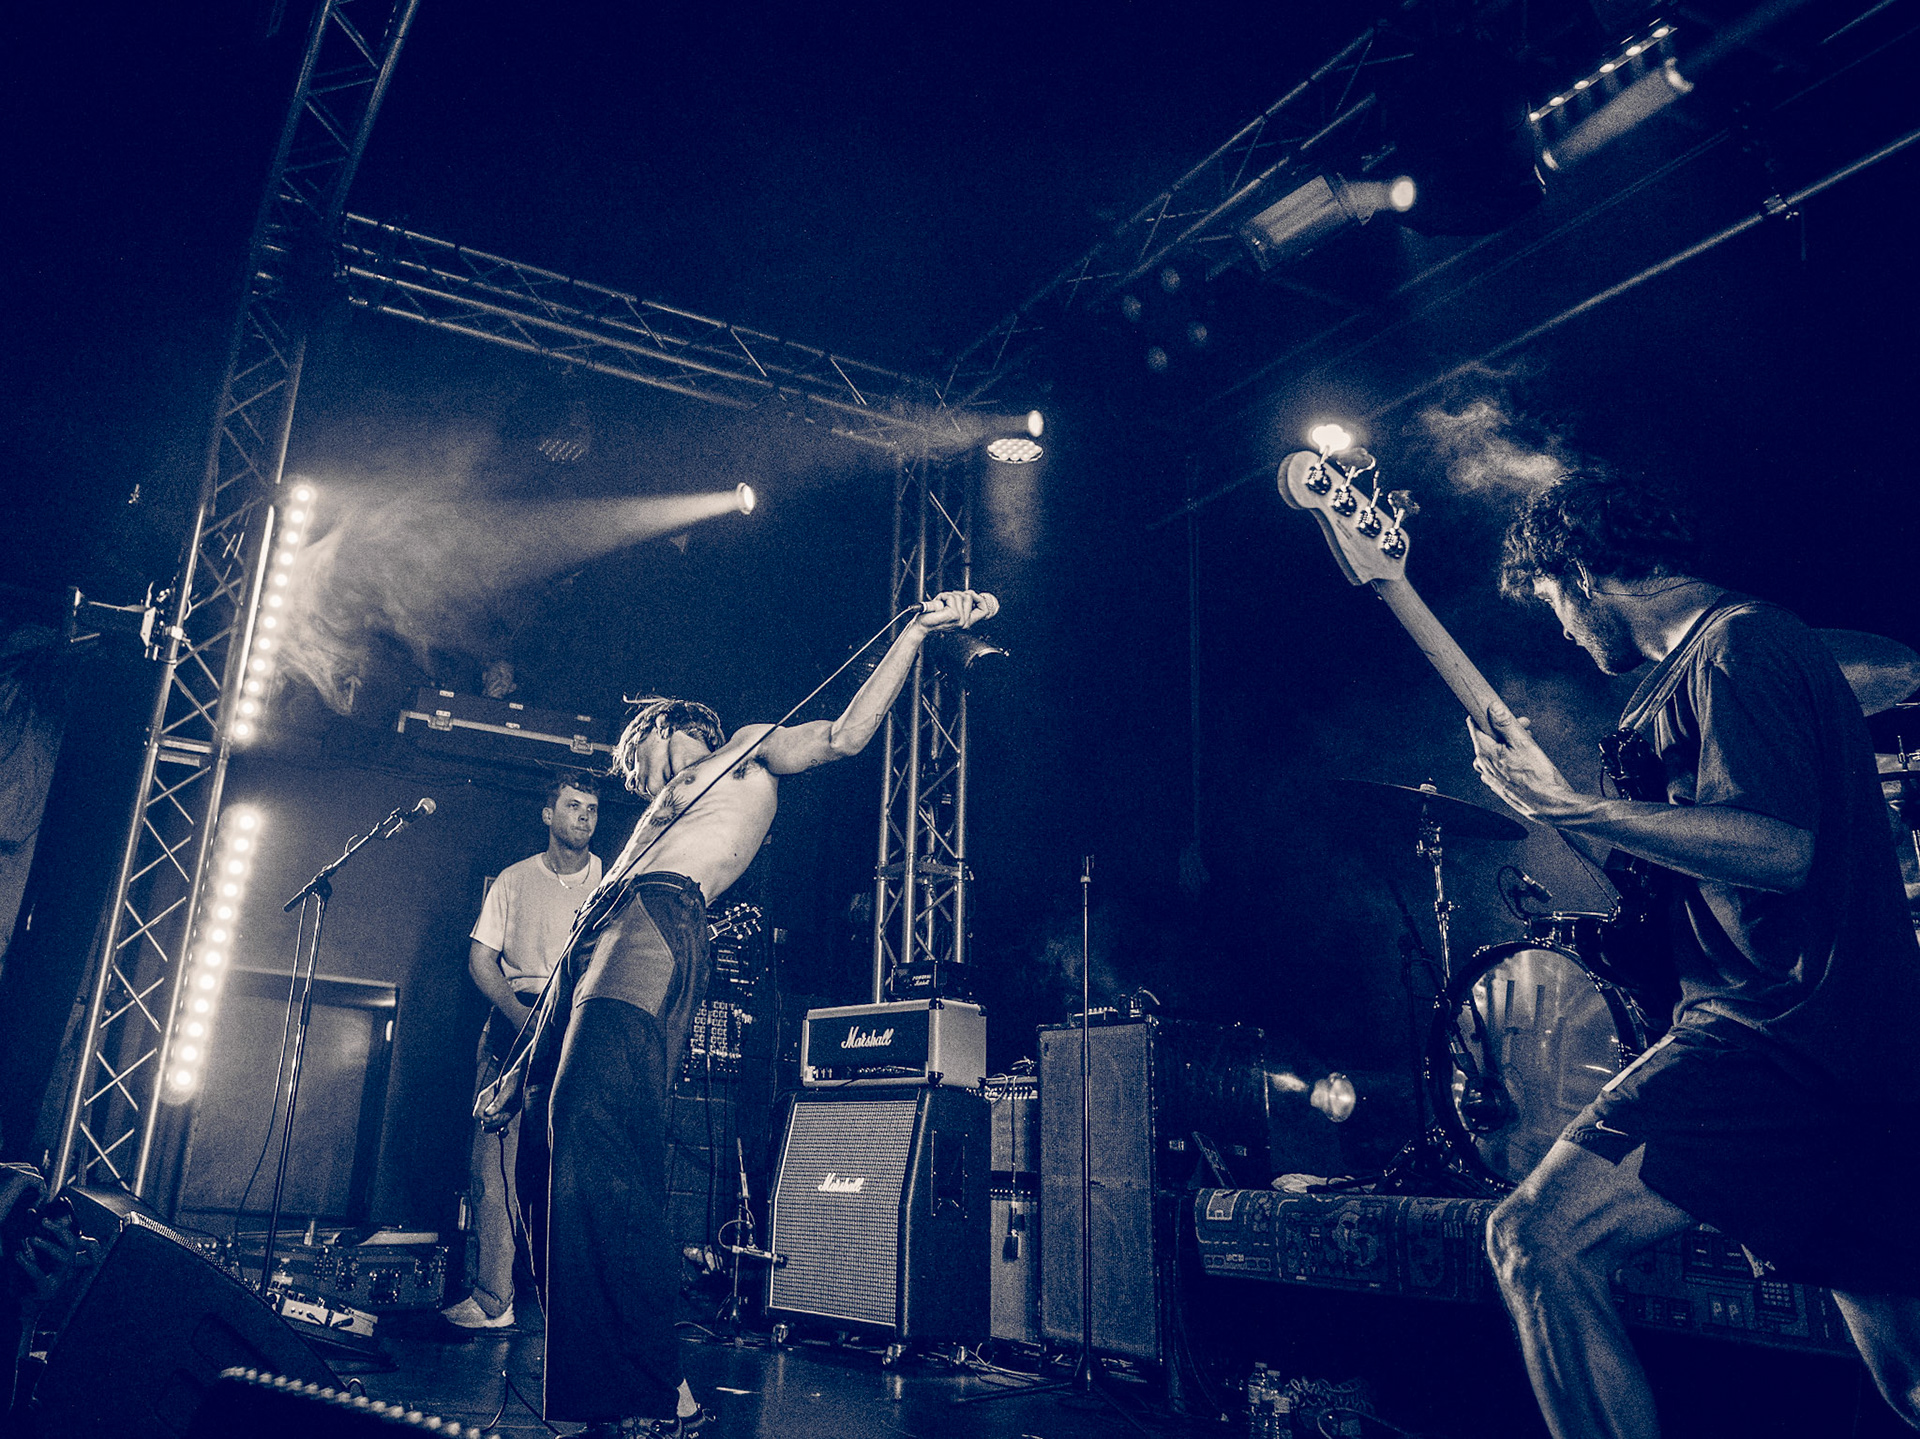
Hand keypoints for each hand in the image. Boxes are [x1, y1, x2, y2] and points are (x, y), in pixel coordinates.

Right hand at [475, 1066, 522, 1128]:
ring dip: (498, 1126)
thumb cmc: (514, 1081)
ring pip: (490, 1126)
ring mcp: (495, 1112)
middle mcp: (487, 1106)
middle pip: (484, 1122)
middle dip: (493, 1122)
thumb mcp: (507, 1089)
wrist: (524, 1079)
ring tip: (507, 1120)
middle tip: (504, 1116)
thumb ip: (498, 1101)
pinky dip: (501, 1132)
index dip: (484, 1118)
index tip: (495, 1115)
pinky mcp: (503, 1116)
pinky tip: (505, 1130)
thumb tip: (488, 1113)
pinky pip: (498, 1128)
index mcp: (484, 1098)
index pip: (477, 1115)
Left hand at [914, 590, 997, 632]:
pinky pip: (950, 597)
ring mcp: (960, 619)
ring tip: (941, 604)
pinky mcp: (953, 614)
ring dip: (947, 595)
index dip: (981, 599)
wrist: (922, 625)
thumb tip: (970, 594)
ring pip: (959, 596)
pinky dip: (942, 596)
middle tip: (947, 601)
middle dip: (957, 594)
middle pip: (970, 597)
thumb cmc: (933, 617)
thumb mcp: (952, 610)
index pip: (984, 610)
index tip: (972, 593)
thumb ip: (962, 604)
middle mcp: (965, 622)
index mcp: (966, 622)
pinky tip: (939, 604)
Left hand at [1469, 700, 1582, 821]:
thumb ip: (1505, 724)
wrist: (1549, 805)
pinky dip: (1507, 758)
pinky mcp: (1498, 786)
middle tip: (1526, 726)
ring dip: (1508, 743)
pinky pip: (1497, 766)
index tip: (1500, 711)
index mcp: (1485, 752)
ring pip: (1493, 752)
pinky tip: (1522, 759)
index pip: (1474, 725)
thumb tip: (1492, 708)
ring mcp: (1490, 777)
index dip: (1487, 714)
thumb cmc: (1538, 776)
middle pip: (1486, 738)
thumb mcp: (1523, 743)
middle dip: (1505, 728)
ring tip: (1528, 743)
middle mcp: (1483, 765)